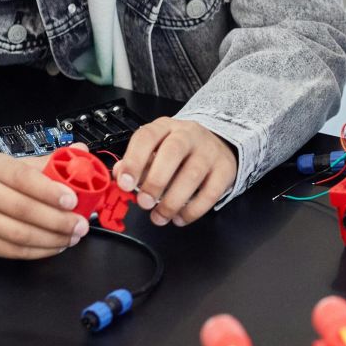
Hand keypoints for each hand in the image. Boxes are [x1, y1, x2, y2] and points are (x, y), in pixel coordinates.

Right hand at [0, 154, 87, 258]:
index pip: (23, 178)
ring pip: (21, 234)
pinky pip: (13, 251)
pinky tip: (54, 246)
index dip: (50, 190)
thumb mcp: (9, 165)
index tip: (73, 200)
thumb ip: (45, 163)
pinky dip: (38, 251)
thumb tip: (80, 151)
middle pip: (25, 210)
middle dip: (59, 221)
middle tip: (80, 225)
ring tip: (72, 237)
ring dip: (52, 239)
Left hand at [115, 118, 239, 226]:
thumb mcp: (155, 149)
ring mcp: (210, 151)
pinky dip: (193, 210)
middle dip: (156, 181)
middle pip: (173, 152)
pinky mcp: (225, 170)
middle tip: (144, 202)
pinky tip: (180, 218)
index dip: (134, 161)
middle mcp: (189, 135)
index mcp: (165, 127)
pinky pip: (211, 192)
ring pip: (192, 174)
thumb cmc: (179, 151)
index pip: (147, 137)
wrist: (216, 143)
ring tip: (159, 216)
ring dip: (172, 201)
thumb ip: (136, 162)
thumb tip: (120, 175)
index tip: (125, 183)